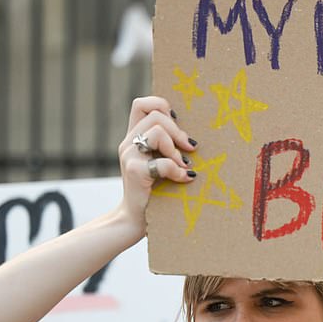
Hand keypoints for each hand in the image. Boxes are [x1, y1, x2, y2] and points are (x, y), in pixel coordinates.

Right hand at [117, 96, 197, 231]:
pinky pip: (163, 163)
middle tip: (190, 148)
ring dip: (176, 149)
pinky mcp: (135, 172)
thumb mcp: (158, 161)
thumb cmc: (155, 189)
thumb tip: (194, 135)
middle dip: (178, 131)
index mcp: (133, 136)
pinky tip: (184, 179)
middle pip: (156, 116)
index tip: (177, 123)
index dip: (161, 105)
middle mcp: (128, 142)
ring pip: (158, 132)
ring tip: (183, 165)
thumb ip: (167, 145)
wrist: (135, 217)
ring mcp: (129, 156)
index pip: (141, 104)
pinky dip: (177, 171)